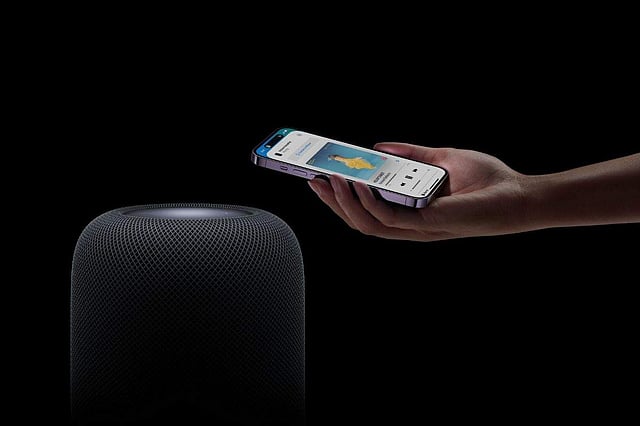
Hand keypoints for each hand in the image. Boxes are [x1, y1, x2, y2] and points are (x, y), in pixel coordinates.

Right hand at [308, 143, 527, 240]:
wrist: (519, 193)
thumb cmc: (487, 180)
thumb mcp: (440, 158)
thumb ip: (409, 154)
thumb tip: (378, 146)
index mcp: (410, 210)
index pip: (368, 209)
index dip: (341, 197)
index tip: (321, 176)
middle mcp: (410, 223)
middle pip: (360, 220)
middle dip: (333, 202)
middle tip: (313, 180)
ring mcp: (417, 227)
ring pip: (367, 224)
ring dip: (344, 203)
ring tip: (329, 180)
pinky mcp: (427, 225)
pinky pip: (388, 218)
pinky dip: (367, 202)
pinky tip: (357, 184)